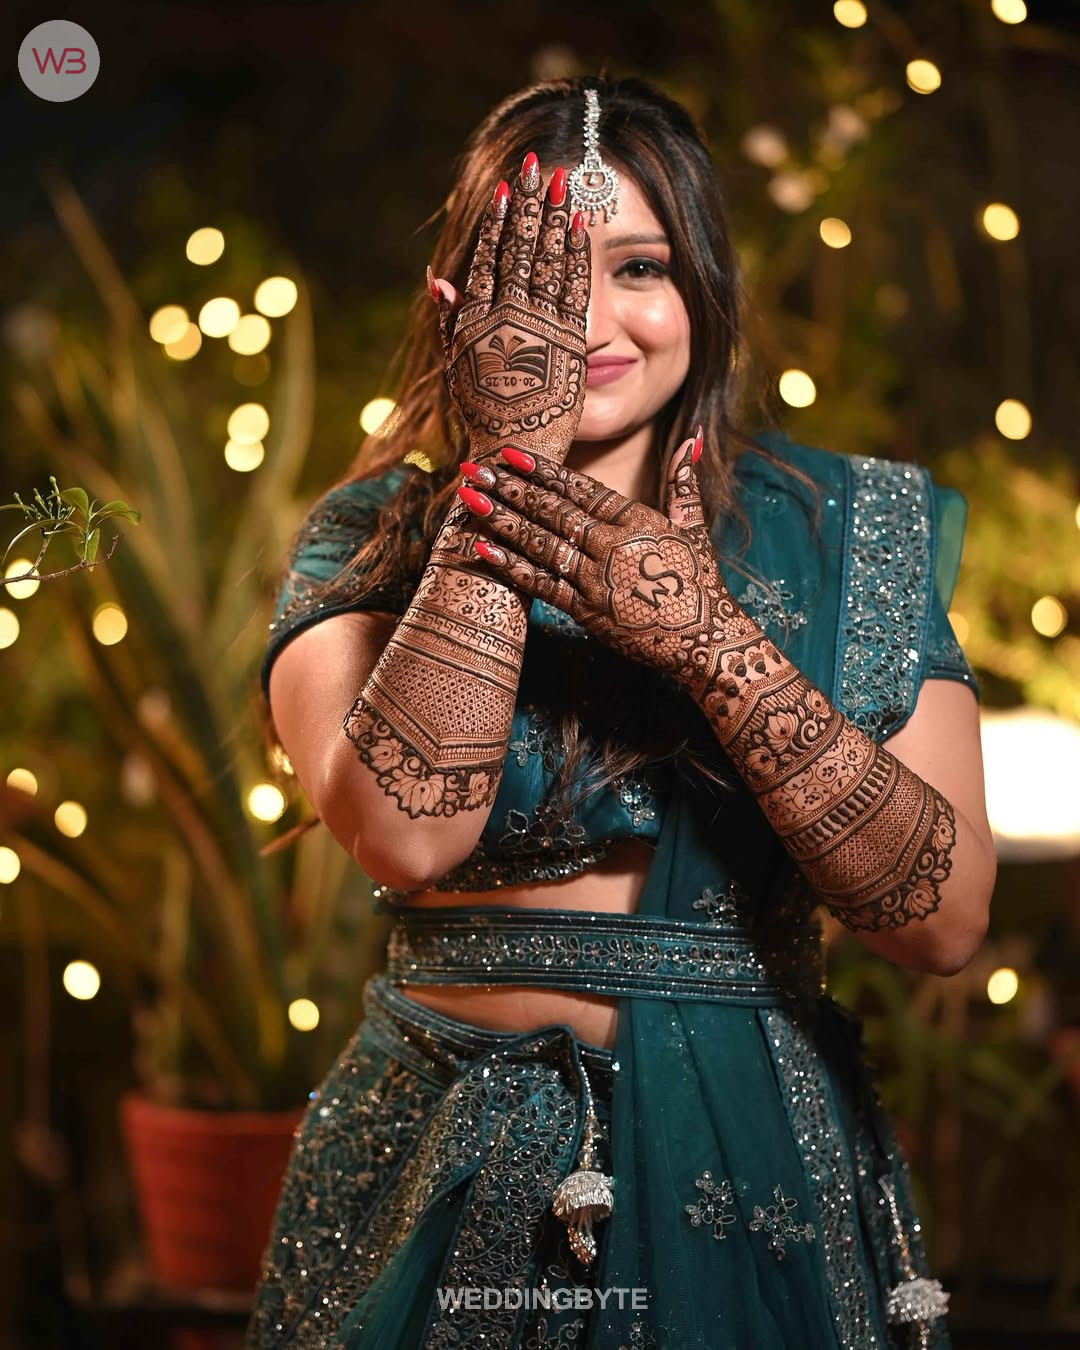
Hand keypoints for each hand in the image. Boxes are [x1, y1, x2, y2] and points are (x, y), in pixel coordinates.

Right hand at [427, 151, 590, 468]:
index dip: (499, 220)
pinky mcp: (570, 339)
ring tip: (559, 180)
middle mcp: (505, 318)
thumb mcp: (458, 369)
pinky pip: (573, 286)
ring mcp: (538, 326)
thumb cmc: (486, 415)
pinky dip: (575, 253)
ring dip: (553, 216)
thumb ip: (450, 322)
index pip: (488, 258)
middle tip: (535, 163)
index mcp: (476, 321)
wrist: (515, 452)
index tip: (506, 187)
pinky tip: (580, 224)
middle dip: (528, 204)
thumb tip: (437, 278)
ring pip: (546, 260)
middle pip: (518, 249)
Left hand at [454, 429, 778, 699]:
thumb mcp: (693, 529)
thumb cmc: (698, 584)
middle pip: (553, 512)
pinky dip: (511, 567)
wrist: (706, 641)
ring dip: (502, 521)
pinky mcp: (587, 612)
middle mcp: (612, 547)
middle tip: (474, 467)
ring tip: (469, 499)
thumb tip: (689, 439)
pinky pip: (542, 586)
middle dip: (510, 488)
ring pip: (541, 545)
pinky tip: (482, 549)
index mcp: (636, 521)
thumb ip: (682, 483)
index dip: (543, 470)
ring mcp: (597, 581)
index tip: (511, 452)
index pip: (581, 489)